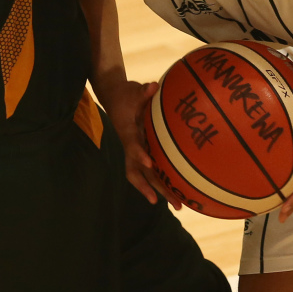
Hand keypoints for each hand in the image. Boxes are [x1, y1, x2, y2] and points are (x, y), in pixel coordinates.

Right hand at [102, 78, 180, 206]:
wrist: (114, 98)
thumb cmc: (126, 95)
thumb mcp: (133, 90)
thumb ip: (143, 91)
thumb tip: (153, 86)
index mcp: (127, 132)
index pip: (131, 145)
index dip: (139, 154)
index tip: (149, 162)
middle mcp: (130, 146)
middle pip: (140, 171)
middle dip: (155, 187)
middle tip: (174, 201)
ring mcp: (134, 151)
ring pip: (144, 176)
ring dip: (159, 191)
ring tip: (178, 205)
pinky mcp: (139, 152)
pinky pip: (148, 172)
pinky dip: (160, 182)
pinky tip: (175, 191)